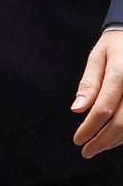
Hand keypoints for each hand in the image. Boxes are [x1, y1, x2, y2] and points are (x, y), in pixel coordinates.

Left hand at [73, 30, 122, 156]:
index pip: (104, 108)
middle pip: (121, 124)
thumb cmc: (114, 46)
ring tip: (97, 146)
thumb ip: (89, 83)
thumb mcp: (97, 57)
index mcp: (120, 73)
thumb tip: (77, 109)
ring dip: (115, 142)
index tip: (78, 140)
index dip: (90, 127)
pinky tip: (114, 138)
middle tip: (86, 151)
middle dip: (102, 141)